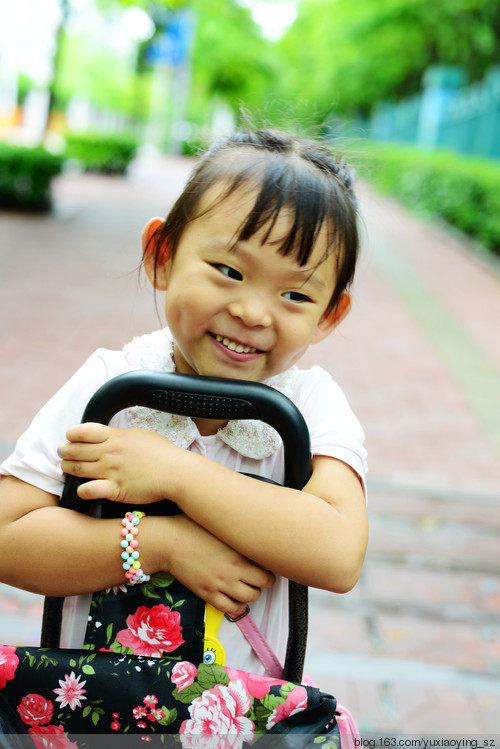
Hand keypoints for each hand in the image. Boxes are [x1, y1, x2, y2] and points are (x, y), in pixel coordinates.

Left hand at [58, 423, 179, 503]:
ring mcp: (111, 471)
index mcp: (116, 437)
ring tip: (66, 468)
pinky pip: (90, 489)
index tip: (70, 437)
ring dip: (68, 468)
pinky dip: (82, 490)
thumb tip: (110, 435)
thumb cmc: (163, 453)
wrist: (176, 472)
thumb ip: (122, 435)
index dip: (72, 434)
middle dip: (65, 451)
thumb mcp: (140, 435)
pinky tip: (81, 489)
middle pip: (76, 450)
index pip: (84, 431)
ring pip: (78, 469)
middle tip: (63, 453)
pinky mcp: (115, 489)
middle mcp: (110, 452)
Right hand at [166, 515, 274, 612]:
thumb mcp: (219, 525)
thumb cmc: (191, 527)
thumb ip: (237, 533)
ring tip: (246, 587)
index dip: (268, 568)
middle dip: (263, 583)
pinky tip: (232, 597)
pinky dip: (234, 605)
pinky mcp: (207, 593)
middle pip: (261, 586)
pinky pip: (228, 608)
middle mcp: (233, 571)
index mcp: (238, 552)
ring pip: (248, 600)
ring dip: (250, 595)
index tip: (264, 565)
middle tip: (258, 577)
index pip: (267, 569)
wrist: (168, 541)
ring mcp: (220, 584)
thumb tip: (251, 533)